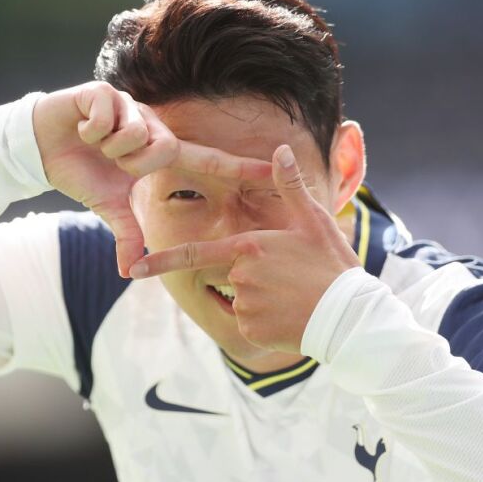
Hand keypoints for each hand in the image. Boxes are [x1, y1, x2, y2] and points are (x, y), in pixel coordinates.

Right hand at [32, 81, 272, 277]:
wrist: (41, 146)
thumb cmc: (82, 171)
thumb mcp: (108, 206)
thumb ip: (127, 234)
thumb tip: (130, 272)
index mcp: (160, 151)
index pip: (208, 161)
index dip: (241, 168)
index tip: (276, 171)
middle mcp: (153, 125)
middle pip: (167, 148)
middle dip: (134, 162)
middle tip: (112, 160)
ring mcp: (131, 106)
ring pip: (136, 133)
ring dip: (110, 146)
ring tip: (95, 142)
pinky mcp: (105, 92)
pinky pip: (108, 116)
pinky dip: (91, 129)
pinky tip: (81, 127)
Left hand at [129, 144, 361, 352]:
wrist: (350, 317)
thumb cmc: (332, 265)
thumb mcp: (313, 221)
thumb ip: (290, 186)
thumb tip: (281, 150)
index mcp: (249, 247)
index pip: (194, 254)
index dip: (160, 262)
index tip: (133, 270)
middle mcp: (240, 276)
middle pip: (234, 275)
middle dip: (257, 278)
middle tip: (292, 281)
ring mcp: (244, 306)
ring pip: (243, 301)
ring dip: (263, 300)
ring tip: (295, 297)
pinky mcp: (251, 331)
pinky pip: (250, 323)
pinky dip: (266, 322)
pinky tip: (291, 316)